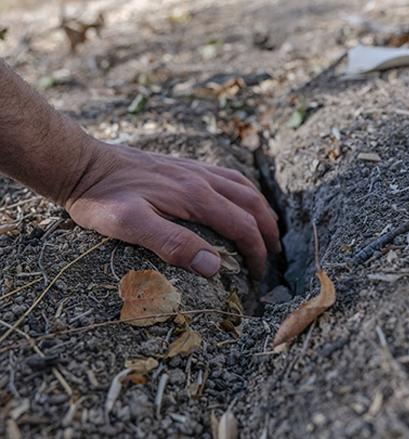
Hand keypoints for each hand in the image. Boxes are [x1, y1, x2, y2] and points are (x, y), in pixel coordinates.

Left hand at [64, 141, 280, 278]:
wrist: (80, 162)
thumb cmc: (101, 198)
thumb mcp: (130, 225)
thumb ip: (172, 244)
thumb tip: (214, 266)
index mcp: (195, 196)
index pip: (242, 226)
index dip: (256, 252)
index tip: (258, 274)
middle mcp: (201, 178)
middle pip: (251, 204)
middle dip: (267, 231)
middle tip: (274, 255)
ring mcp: (194, 168)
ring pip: (243, 186)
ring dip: (260, 209)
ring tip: (267, 228)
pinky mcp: (183, 165)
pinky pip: (226, 175)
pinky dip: (243, 190)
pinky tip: (237, 198)